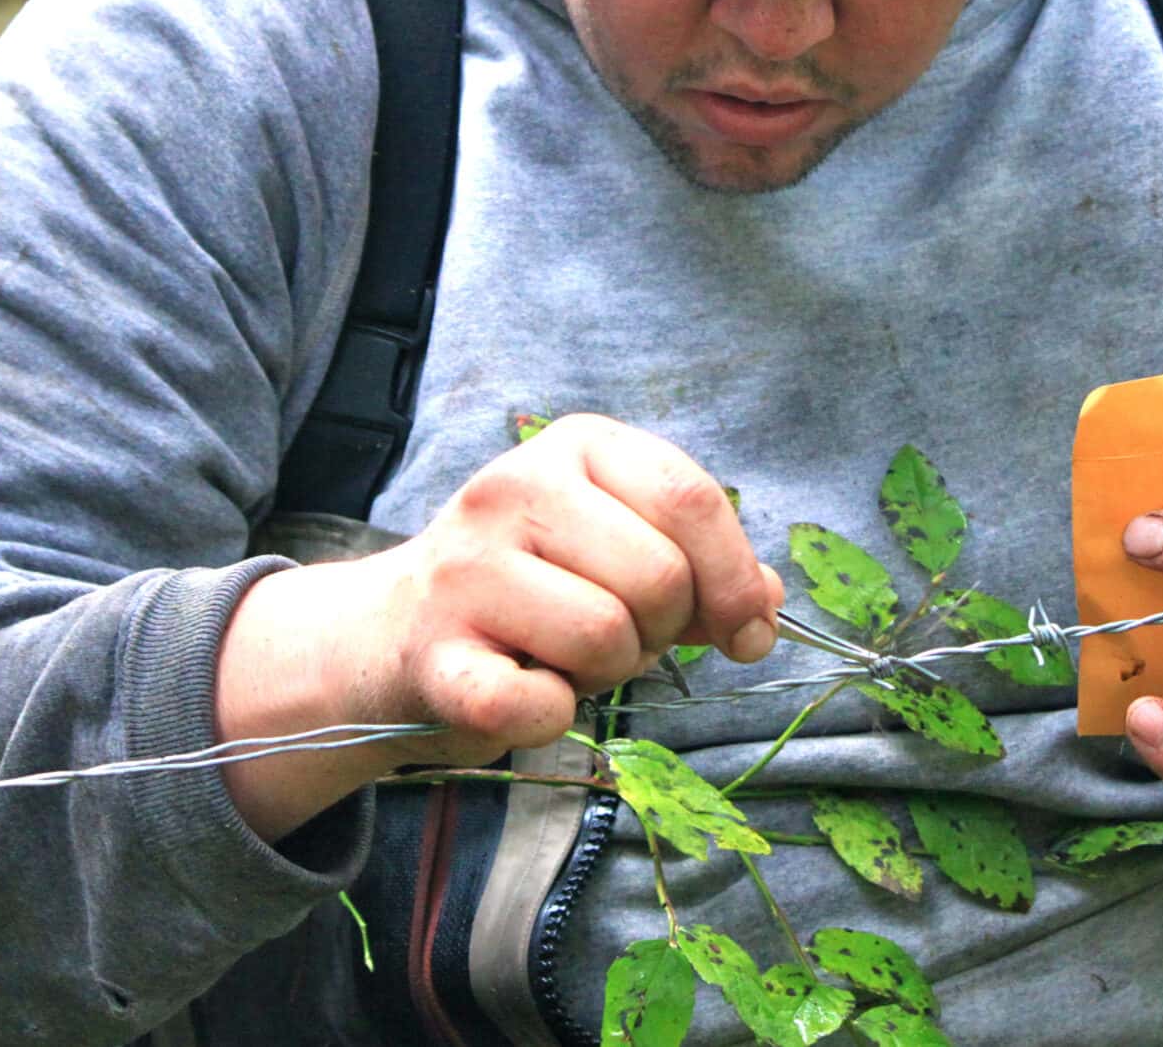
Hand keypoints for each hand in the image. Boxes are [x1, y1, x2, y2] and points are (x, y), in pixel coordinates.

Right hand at [215, 415, 781, 837]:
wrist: (395, 634)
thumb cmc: (535, 590)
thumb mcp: (623, 552)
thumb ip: (703, 569)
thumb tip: (767, 602)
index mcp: (577, 446)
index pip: (690, 498)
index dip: (736, 577)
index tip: (747, 631)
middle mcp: (513, 487)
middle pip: (658, 576)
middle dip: (662, 630)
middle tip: (618, 637)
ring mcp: (466, 568)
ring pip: (606, 637)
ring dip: (608, 673)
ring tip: (566, 658)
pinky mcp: (434, 652)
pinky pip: (537, 704)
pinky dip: (551, 717)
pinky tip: (528, 693)